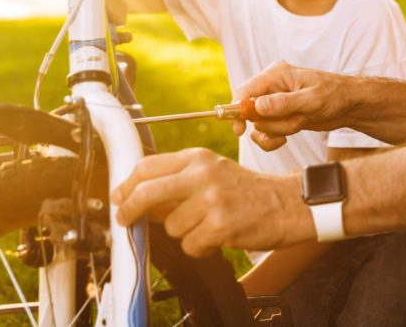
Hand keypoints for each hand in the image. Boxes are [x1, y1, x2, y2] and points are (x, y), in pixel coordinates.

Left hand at [111, 148, 307, 255]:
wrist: (287, 204)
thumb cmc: (248, 191)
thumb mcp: (213, 172)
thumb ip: (179, 181)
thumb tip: (139, 198)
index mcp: (199, 158)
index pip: (148, 167)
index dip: (126, 185)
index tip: (119, 197)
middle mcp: (203, 175)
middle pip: (147, 192)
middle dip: (129, 210)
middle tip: (125, 220)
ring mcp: (212, 200)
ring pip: (170, 226)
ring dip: (183, 233)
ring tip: (205, 226)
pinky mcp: (221, 225)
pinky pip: (190, 245)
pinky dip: (199, 248)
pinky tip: (216, 237)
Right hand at [231, 62, 354, 150]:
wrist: (350, 105)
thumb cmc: (335, 94)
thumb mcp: (311, 99)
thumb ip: (284, 103)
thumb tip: (257, 106)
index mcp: (275, 75)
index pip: (243, 91)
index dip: (237, 110)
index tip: (241, 130)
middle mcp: (271, 88)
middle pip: (248, 112)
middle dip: (270, 124)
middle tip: (294, 121)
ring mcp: (274, 104)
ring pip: (258, 125)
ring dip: (278, 131)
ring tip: (300, 123)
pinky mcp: (279, 117)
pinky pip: (266, 133)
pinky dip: (276, 138)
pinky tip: (292, 133)